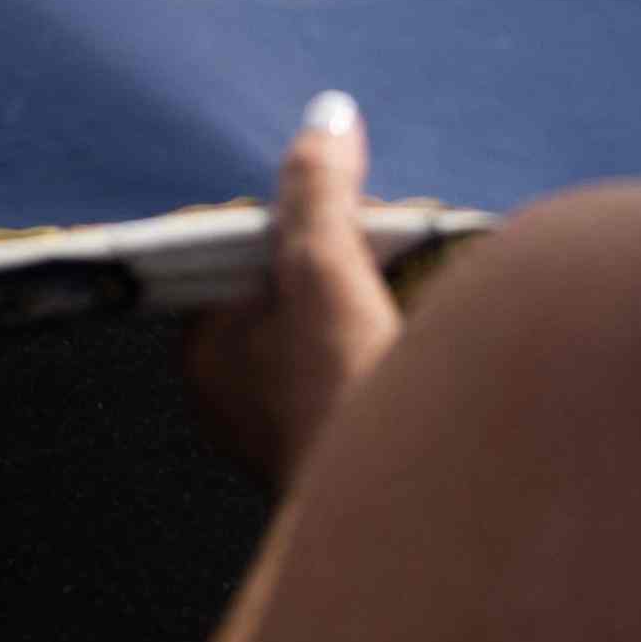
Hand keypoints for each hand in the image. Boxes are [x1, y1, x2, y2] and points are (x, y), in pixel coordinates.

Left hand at [185, 92, 403, 486]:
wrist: (406, 525)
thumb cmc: (342, 396)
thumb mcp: (322, 271)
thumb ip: (318, 191)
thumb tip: (326, 116)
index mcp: (206, 355)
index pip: (242, 260)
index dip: (299, 229)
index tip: (348, 223)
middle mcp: (239, 401)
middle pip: (293, 298)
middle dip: (344, 268)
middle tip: (395, 254)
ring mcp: (296, 433)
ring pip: (336, 340)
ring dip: (379, 311)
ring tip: (421, 298)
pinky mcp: (351, 460)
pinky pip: (370, 382)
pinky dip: (400, 356)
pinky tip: (434, 351)